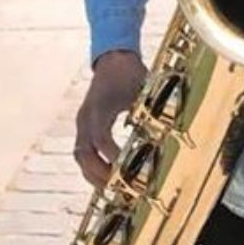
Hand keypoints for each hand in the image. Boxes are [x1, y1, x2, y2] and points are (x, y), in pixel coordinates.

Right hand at [73, 50, 145, 188]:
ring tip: (110, 186)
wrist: (114, 58)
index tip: (124, 168)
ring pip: (80, 154)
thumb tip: (163, 132)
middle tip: (116, 186)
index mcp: (99, 107)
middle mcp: (86, 116)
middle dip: (98, 172)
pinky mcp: (85, 124)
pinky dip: (92, 164)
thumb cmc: (130, 72)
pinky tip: (106, 174)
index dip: (111, 155)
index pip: (100, 138)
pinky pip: (83, 149)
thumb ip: (148, 110)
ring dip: (92, 172)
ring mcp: (83, 121)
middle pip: (84, 152)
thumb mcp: (142, 89)